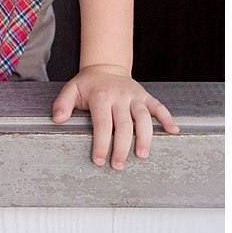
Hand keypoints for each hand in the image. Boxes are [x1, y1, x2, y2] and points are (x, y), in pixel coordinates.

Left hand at [51, 64, 179, 169]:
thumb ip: (63, 103)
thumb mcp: (71, 90)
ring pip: (144, 117)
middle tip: (118, 166)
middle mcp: (120, 96)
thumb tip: (58, 119)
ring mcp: (135, 96)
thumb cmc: (88, 85)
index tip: (99, 160)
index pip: (102, 123)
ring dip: (145, 137)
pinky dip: (167, 118)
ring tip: (142, 155)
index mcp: (101, 96)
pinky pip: (159, 107)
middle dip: (122, 147)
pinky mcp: (146, 97)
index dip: (101, 143)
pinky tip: (173, 131)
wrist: (106, 67)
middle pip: (124, 124)